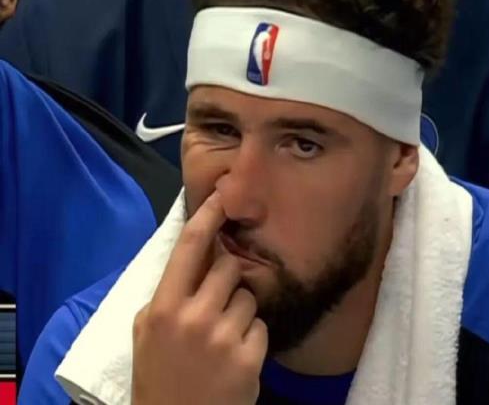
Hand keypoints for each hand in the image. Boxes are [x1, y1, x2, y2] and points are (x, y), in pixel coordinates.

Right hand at [132, 191, 267, 404]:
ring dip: (239, 311)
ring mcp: (222, 338)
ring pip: (247, 296)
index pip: (189, 246)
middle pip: (229, 267)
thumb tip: (195, 254)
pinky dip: (251, 337)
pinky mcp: (249, 359)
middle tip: (216, 304)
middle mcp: (193, 317)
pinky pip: (260, 326)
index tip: (223, 194)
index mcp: (162, 307)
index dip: (208, 215)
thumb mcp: (146, 331)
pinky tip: (235, 357)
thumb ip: (166, 292)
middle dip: (227, 279)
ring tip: (223, 337)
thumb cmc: (158, 375)